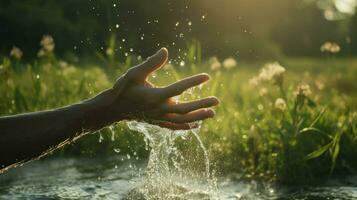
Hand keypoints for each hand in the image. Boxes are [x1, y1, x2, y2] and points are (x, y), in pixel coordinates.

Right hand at [87, 48, 218, 129]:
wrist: (114, 108)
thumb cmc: (124, 88)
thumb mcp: (135, 73)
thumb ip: (151, 63)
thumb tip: (165, 50)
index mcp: (155, 96)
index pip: (179, 89)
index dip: (194, 82)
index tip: (207, 76)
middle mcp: (159, 109)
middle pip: (185, 109)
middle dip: (202, 105)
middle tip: (217, 101)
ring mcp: (159, 118)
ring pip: (182, 120)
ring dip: (198, 117)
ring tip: (213, 113)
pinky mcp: (157, 123)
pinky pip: (174, 127)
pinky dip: (186, 127)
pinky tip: (197, 126)